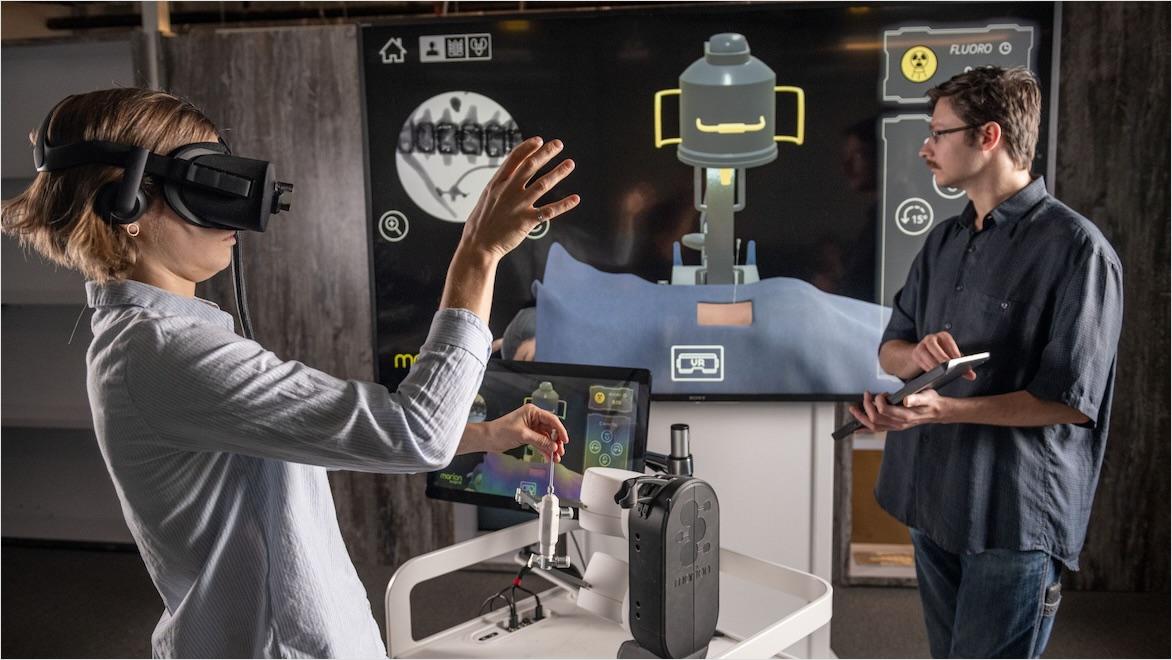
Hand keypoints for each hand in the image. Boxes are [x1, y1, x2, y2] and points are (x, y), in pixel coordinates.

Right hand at [459, 137, 579, 260]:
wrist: (478, 245)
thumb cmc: (481, 222)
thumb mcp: (487, 197)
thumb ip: (501, 185)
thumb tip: (511, 174)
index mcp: (497, 184)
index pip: (514, 159)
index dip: (527, 148)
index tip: (539, 140)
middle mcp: (508, 191)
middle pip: (530, 166)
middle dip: (546, 153)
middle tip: (559, 144)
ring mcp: (518, 205)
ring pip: (543, 184)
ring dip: (558, 173)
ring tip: (570, 164)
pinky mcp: (526, 221)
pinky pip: (549, 211)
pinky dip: (564, 204)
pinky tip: (575, 199)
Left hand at [484, 403, 568, 461]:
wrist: (488, 438)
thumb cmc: (500, 431)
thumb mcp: (523, 435)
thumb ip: (540, 440)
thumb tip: (553, 446)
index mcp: (532, 412)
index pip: (551, 420)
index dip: (560, 430)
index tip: (564, 440)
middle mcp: (533, 418)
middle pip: (550, 429)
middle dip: (556, 441)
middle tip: (560, 451)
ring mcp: (531, 427)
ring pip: (546, 437)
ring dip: (551, 447)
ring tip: (555, 457)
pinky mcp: (528, 435)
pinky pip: (540, 442)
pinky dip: (544, 449)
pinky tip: (548, 456)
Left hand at [848, 389, 950, 432]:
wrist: (937, 412)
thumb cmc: (931, 402)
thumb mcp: (927, 396)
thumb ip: (917, 398)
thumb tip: (906, 400)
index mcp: (906, 415)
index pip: (884, 410)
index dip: (878, 400)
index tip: (880, 393)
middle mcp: (899, 423)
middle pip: (875, 418)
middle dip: (866, 407)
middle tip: (865, 396)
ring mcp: (896, 426)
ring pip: (874, 426)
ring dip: (861, 417)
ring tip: (854, 409)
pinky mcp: (894, 426)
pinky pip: (877, 429)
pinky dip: (866, 428)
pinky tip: (857, 427)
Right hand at [911, 331, 975, 380]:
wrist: (926, 354)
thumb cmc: (943, 355)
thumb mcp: (954, 358)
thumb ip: (964, 366)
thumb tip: (972, 376)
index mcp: (943, 336)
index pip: (948, 340)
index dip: (952, 349)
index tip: (957, 359)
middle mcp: (931, 338)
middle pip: (932, 345)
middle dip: (940, 356)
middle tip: (947, 367)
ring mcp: (921, 345)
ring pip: (923, 353)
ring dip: (931, 363)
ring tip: (939, 373)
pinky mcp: (915, 354)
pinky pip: (919, 361)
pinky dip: (925, 367)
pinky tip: (931, 374)